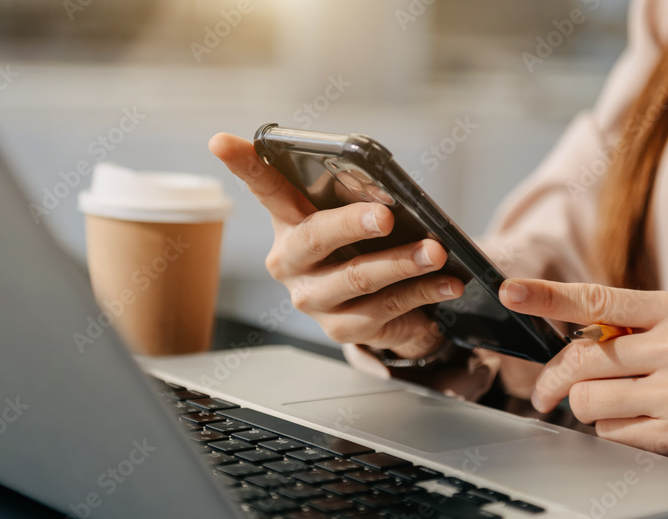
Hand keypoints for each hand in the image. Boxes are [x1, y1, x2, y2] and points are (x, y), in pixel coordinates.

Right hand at [209, 133, 463, 358]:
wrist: (380, 308)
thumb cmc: (365, 245)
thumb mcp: (357, 215)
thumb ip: (359, 196)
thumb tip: (383, 187)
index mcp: (288, 222)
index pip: (264, 187)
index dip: (243, 164)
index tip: (219, 140)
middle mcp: (291, 262)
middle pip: (315, 238)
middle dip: (352, 224)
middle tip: (386, 214)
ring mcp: (313, 299)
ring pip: (357, 278)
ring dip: (402, 262)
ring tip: (435, 250)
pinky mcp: (342, 329)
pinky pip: (386, 308)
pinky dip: (422, 291)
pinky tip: (448, 280)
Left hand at [498, 278, 667, 480]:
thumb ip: (635, 321)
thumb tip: (569, 330)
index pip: (597, 299)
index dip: (545, 296)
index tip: (510, 291)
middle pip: (580, 358)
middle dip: (554, 378)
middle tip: (547, 390)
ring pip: (588, 400)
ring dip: (589, 406)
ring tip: (619, 402)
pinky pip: (610, 432)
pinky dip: (613, 429)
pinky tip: (643, 422)